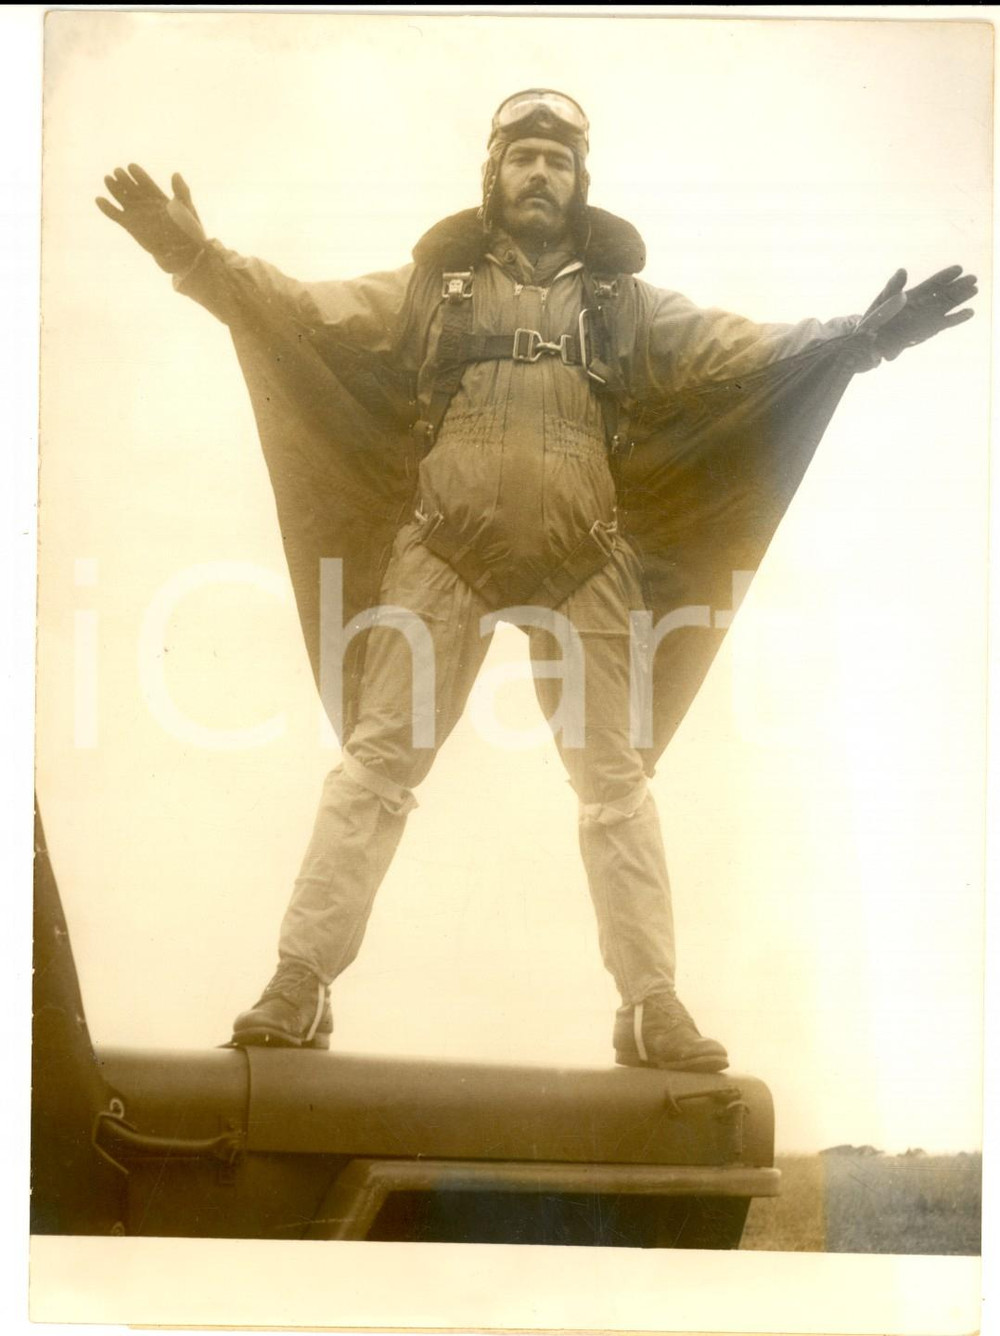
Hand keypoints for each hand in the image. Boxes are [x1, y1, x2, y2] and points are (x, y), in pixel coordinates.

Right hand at [96, 165, 206, 272]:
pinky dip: (107, 208)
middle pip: (131, 187)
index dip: (138, 174)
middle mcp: (144, 202)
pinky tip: (99, 199)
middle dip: (124, 178)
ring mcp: (136, 213)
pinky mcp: (129, 225)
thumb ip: (181, 191)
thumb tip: (175, 174)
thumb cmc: (188, 230)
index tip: (132, 167)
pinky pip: (115, 215)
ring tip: (108, 179)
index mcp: (158, 196)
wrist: (182, 252)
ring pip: (121, 197)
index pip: (145, 181)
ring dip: (114, 188)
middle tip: (117, 171)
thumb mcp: (187, 208)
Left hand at [861, 265, 977, 360]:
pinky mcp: (930, 330)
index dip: (946, 276)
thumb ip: (893, 286)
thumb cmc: (877, 317)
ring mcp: (928, 316)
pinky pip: (946, 323)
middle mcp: (925, 303)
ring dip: (961, 298)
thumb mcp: (883, 299)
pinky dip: (957, 318)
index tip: (958, 269)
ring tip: (974, 290)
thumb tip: (902, 270)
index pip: (934, 283)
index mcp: (915, 293)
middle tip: (973, 278)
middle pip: (945, 292)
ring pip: (948, 305)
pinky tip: (969, 312)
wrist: (872, 339)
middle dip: (959, 285)